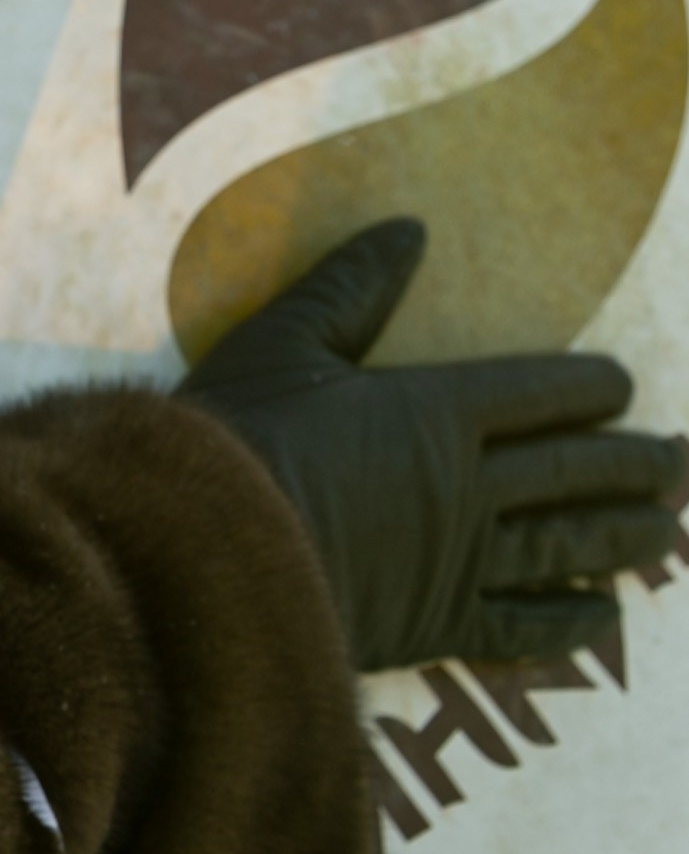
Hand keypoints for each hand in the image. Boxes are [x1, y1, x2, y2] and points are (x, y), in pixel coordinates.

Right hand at [178, 218, 688, 671]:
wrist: (211, 551)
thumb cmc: (241, 435)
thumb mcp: (285, 340)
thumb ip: (351, 286)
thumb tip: (408, 229)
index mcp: (439, 408)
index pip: (540, 392)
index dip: (590, 388)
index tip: (625, 388)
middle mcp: (470, 484)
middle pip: (574, 469)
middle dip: (635, 462)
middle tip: (683, 461)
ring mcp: (462, 559)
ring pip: (569, 544)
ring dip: (626, 535)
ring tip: (668, 530)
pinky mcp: (439, 624)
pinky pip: (526, 624)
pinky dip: (571, 620)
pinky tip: (603, 616)